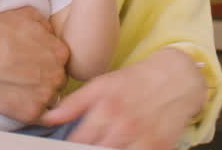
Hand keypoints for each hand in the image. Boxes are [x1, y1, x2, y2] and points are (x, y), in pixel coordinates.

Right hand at [0, 6, 69, 122]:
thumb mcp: (26, 13)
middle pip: (56, 79)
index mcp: (60, 52)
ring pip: (49, 98)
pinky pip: (42, 118)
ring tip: (17, 88)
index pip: (59, 59)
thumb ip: (45, 24)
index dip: (46, 60)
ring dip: (38, 94)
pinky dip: (36, 113)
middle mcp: (58, 75)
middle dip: (43, 77)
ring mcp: (46, 96)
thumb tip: (49, 32)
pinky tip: (25, 106)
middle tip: (23, 74)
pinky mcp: (32, 113)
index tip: (31, 60)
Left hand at [40, 48, 208, 149]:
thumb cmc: (134, 82)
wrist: (175, 78)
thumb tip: (46, 117)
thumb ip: (73, 104)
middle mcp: (124, 125)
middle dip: (88, 148)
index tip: (66, 146)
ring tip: (105, 142)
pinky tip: (122, 145)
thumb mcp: (101, 85)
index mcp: (106, 108)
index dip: (69, 145)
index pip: (78, 141)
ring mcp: (143, 138)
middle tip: (91, 142)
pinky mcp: (158, 147)